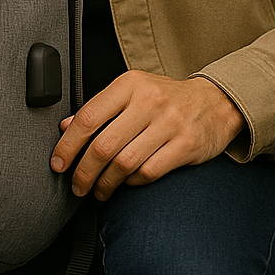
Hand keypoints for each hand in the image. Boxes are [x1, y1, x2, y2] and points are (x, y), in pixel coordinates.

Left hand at [50, 70, 244, 199]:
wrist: (216, 102)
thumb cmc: (167, 98)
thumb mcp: (133, 92)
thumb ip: (100, 108)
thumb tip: (65, 128)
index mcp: (130, 84)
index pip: (89, 117)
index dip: (68, 145)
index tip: (59, 163)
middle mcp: (150, 100)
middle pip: (104, 145)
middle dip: (84, 172)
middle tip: (77, 186)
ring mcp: (170, 123)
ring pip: (124, 163)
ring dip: (105, 184)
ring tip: (98, 190)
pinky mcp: (186, 145)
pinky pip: (147, 172)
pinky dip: (130, 183)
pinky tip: (125, 184)